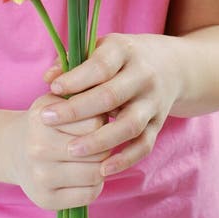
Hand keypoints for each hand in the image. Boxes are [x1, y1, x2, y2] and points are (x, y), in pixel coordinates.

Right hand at [8, 92, 106, 210]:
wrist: (12, 150)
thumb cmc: (44, 122)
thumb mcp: (55, 101)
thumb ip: (79, 99)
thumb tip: (110, 104)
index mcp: (43, 119)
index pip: (95, 122)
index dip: (102, 122)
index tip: (98, 122)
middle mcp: (39, 148)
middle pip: (97, 151)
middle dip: (105, 146)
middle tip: (100, 142)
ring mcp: (41, 177)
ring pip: (95, 174)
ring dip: (102, 167)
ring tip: (95, 159)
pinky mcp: (46, 200)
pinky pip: (88, 194)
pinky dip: (95, 186)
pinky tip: (87, 176)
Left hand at [40, 33, 182, 176]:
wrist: (171, 65)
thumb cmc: (122, 58)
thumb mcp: (102, 48)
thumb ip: (74, 61)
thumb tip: (48, 78)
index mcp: (125, 51)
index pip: (100, 66)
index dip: (76, 78)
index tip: (53, 89)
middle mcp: (143, 75)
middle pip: (111, 96)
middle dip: (77, 110)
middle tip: (48, 119)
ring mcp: (153, 101)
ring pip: (129, 125)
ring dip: (99, 140)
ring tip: (71, 150)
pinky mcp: (159, 123)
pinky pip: (144, 146)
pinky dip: (124, 160)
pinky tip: (101, 169)